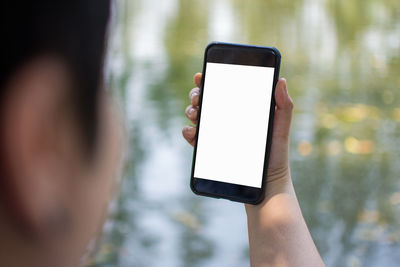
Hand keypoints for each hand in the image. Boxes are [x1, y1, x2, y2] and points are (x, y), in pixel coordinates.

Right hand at [182, 73, 293, 199]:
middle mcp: (227, 121)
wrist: (265, 185)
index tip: (202, 75)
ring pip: (197, 117)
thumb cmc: (276, 155)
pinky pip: (193, 137)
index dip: (210, 80)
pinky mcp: (209, 151)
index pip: (223, 90)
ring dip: (191, 111)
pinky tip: (192, 132)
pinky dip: (188, 132)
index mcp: (241, 111)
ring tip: (196, 114)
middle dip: (197, 95)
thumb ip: (283, 105)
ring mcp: (216, 135)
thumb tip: (281, 80)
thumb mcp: (281, 129)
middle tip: (199, 97)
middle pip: (206, 101)